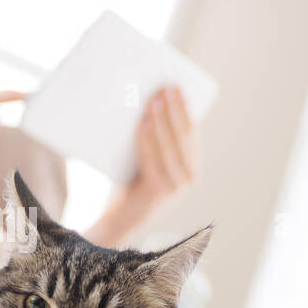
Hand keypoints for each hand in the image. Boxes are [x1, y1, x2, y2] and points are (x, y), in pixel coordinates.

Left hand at [126, 84, 197, 209]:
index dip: (185, 108)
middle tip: (166, 87)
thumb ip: (150, 137)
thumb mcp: (144, 157)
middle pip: (184, 136)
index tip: (177, 86)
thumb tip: (145, 100)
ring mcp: (176, 187)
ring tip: (154, 100)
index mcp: (189, 166)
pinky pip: (154, 160)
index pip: (191, 131)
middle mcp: (188, 177)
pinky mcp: (158, 193)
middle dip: (175, 109)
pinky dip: (148, 140)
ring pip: (171, 146)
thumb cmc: (128, 185)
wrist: (116, 221)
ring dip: (163, 121)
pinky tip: (143, 123)